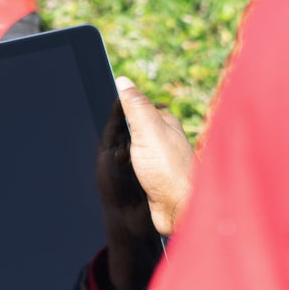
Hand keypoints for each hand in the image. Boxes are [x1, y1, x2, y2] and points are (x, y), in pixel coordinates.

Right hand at [115, 77, 194, 235]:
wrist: (181, 209)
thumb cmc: (169, 170)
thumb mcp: (149, 130)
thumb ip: (136, 106)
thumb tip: (123, 80)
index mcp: (165, 123)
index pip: (137, 108)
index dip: (120, 112)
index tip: (107, 120)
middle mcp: (164, 140)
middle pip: (132, 130)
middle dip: (118, 137)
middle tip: (113, 146)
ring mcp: (159, 161)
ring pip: (131, 152)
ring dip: (120, 158)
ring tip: (118, 164)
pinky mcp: (154, 180)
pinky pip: (133, 171)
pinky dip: (125, 173)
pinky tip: (123, 177)